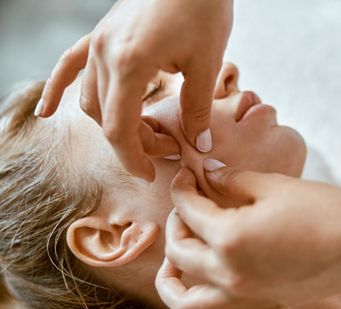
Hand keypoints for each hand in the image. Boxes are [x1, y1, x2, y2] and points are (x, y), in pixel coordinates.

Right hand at [37, 0, 232, 180]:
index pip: (120, 128)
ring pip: (92, 98)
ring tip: (147, 131)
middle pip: (107, 117)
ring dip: (115, 122)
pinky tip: (47, 112)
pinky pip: (70, 65)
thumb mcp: (206, 62)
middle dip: (136, 141)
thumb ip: (198, 108)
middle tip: (170, 146)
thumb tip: (199, 142)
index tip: (153, 174)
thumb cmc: (202, 7)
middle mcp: (105, 53)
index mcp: (129, 64)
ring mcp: (99, 42)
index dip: (135, 158)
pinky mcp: (102, 33)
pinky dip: (59, 90)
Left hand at [156, 164, 340, 308]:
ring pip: (188, 303)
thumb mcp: (273, 185)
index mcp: (229, 237)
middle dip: (176, 224)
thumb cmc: (324, 210)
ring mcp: (246, 297)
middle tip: (188, 207)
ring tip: (175, 266)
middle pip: (179, 252)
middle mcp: (230, 273)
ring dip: (171, 284)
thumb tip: (207, 171)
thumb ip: (232, 179)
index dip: (182, 189)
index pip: (188, 211)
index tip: (187, 176)